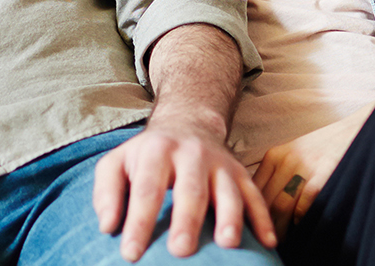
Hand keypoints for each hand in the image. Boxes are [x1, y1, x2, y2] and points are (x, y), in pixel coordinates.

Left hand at [93, 115, 273, 260]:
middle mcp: (191, 154)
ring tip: (227, 243)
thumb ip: (106, 191)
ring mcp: (220, 163)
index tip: (131, 252)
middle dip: (186, 220)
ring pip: (228, 190)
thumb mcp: (118, 162)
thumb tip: (107, 226)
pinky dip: (263, 218)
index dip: (139, 221)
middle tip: (180, 250)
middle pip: (190, 189)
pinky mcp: (241, 173)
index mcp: (156, 151)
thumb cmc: (148, 154)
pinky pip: (255, 196)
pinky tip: (268, 242)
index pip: (146, 189)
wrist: (189, 121)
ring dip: (230, 217)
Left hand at [252, 105, 369, 237]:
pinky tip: (300, 225)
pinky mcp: (324, 172)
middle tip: (266, 238)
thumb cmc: (323, 146)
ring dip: (280, 227)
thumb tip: (262, 204)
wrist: (354, 130)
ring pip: (282, 205)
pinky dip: (300, 217)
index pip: (255, 189)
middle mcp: (286, 160)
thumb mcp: (293, 153)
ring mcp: (305, 166)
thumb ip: (276, 174)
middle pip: (266, 199)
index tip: (254, 224)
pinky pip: (305, 201)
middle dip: (264, 223)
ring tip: (280, 240)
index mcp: (275, 155)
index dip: (253, 210)